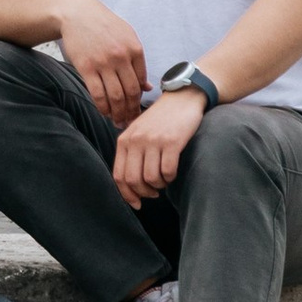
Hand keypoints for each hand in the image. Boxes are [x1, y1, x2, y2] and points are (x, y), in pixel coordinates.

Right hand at [52, 0, 148, 125]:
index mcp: (134, 49)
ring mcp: (103, 62)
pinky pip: (97, 93)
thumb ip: (137, 62)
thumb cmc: (104, 25)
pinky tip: (104, 112)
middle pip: (131, 92)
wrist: (77, 13)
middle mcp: (121, 56)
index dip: (140, 99)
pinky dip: (102, 107)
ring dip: (118, 113)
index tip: (137, 110)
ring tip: (117, 121)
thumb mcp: (127, 37)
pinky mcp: (86, 67)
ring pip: (115, 96)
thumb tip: (147, 87)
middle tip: (129, 121)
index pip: (141, 82)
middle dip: (131, 111)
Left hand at [112, 88, 207, 204]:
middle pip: (133, 180)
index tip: (137, 204)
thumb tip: (130, 186)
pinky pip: (168, 171)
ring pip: (151, 178)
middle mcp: (136, 140)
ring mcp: (153, 140)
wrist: (182, 98)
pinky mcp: (172, 141)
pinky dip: (170, 178)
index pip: (119, 176)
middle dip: (144, 193)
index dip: (127, 195)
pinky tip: (172, 173)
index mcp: (124, 140)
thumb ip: (131, 153)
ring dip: (159, 186)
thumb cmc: (160, 120)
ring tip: (164, 180)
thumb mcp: (138, 132)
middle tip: (154, 193)